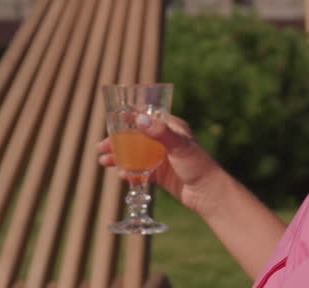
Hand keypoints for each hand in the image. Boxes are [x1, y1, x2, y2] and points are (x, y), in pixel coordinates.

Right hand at [97, 113, 225, 216]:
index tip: (117, 116)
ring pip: (135, 154)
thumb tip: (138, 119)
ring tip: (103, 161)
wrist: (207, 193)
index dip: (132, 116)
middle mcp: (165, 141)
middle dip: (117, 140)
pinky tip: (120, 174)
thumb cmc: (198, 164)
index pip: (148, 117)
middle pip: (136, 137)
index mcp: (172, 128)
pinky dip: (129, 171)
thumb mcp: (179, 145)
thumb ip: (159, 132)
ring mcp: (162, 158)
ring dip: (119, 156)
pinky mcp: (160, 174)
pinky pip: (139, 170)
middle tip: (101, 146)